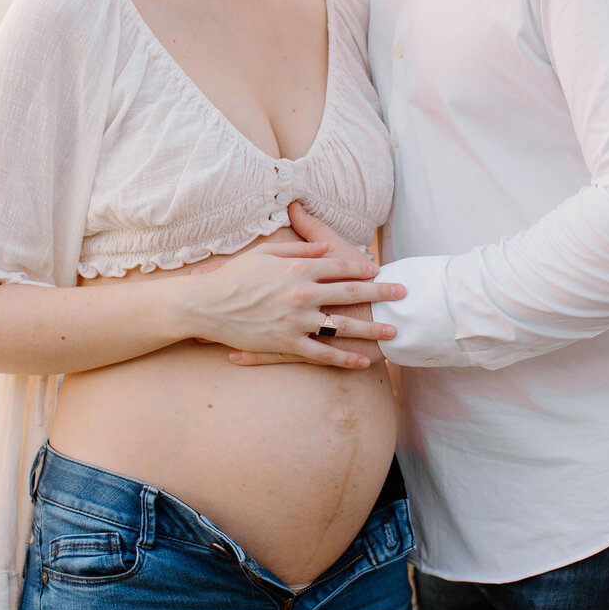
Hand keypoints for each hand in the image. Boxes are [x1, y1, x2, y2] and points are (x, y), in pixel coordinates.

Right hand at [228, 204, 395, 370]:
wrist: (206, 305)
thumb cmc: (234, 276)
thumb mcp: (265, 254)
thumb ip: (299, 250)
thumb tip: (324, 248)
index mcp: (297, 269)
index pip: (339, 266)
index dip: (361, 268)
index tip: (378, 270)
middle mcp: (302, 294)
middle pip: (350, 292)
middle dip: (380, 293)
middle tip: (402, 293)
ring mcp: (296, 321)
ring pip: (342, 326)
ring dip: (371, 328)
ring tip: (393, 329)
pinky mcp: (287, 344)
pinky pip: (322, 354)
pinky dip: (344, 358)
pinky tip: (363, 360)